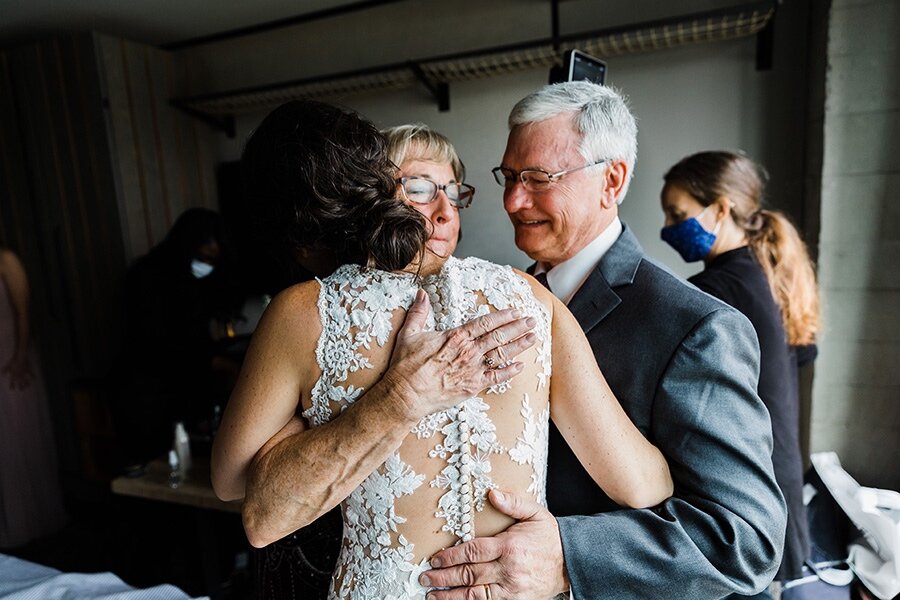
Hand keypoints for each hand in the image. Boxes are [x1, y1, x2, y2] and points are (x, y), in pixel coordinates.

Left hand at [2, 354, 33, 390]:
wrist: (20, 357)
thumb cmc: (13, 360)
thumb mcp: (7, 365)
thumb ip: (5, 370)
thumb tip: (2, 374)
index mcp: (13, 373)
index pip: (12, 381)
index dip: (12, 385)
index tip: (12, 389)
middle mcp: (18, 374)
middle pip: (19, 382)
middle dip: (20, 386)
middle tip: (21, 390)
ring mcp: (24, 372)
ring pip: (25, 379)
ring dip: (27, 383)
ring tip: (28, 386)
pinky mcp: (28, 369)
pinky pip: (31, 374)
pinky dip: (33, 376)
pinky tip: (35, 379)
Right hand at [385, 290, 536, 419]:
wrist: (406, 395)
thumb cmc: (406, 366)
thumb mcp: (409, 333)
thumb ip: (419, 312)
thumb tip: (421, 294)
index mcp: (456, 337)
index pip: (485, 323)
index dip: (503, 316)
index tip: (515, 311)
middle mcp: (468, 352)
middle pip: (499, 336)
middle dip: (518, 328)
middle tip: (532, 321)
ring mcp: (473, 370)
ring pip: (501, 355)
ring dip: (519, 346)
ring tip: (533, 338)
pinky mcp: (472, 386)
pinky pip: (496, 378)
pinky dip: (509, 372)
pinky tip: (520, 366)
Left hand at [422, 490, 568, 599]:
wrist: (571, 562)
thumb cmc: (549, 537)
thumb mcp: (535, 513)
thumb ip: (513, 503)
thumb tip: (491, 494)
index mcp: (510, 546)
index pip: (472, 552)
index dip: (450, 556)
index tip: (435, 559)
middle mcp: (509, 569)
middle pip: (469, 575)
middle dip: (444, 577)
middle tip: (425, 577)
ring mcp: (512, 589)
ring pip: (475, 595)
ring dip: (451, 596)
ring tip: (432, 595)